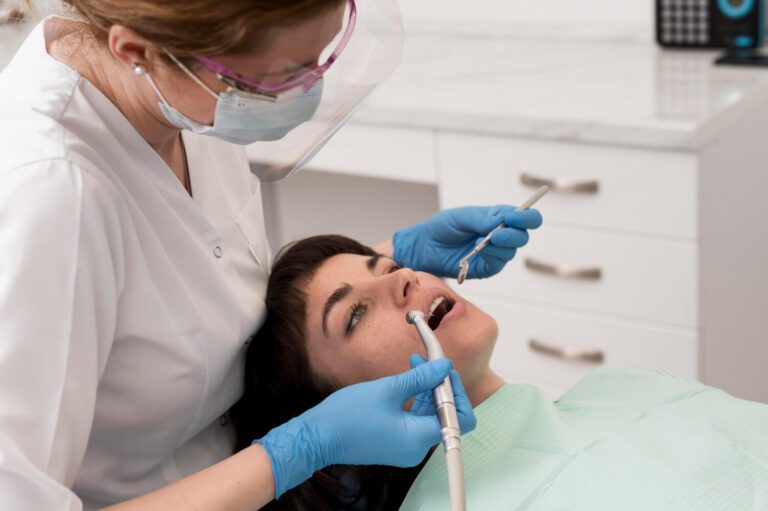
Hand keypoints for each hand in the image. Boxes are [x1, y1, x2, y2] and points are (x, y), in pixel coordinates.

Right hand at [256, 358, 475, 497]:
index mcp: (420, 437)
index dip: (457, 391)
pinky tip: (407, 379)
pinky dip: (415, 400)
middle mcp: (418, 448)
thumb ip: (421, 378)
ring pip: (429, 416)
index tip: (445, 370)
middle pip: (445, 415)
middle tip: (431, 361)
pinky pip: (415, 421)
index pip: (459, 418)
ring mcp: (406, 447)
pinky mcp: (396, 443)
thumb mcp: (389, 389)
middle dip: (440, 385)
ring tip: (417, 362)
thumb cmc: (348, 415)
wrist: (317, 437)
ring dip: (427, 389)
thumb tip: (444, 367)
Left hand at [392, 205, 542, 278]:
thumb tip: (503, 221)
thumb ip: (482, 219)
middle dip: (513, 234)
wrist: (425, 246)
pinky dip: (490, 257)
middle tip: (497, 234)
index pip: (525, 217)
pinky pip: (497, 264)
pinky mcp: (487, 268)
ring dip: (499, 246)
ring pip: (511, 251)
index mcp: (498, 218)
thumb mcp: (461, 217)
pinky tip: (478, 251)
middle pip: (522, 236)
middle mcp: (501, 235)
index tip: (515, 217)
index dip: (526, 217)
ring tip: (480, 242)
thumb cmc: (442, 227)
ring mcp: (495, 253)